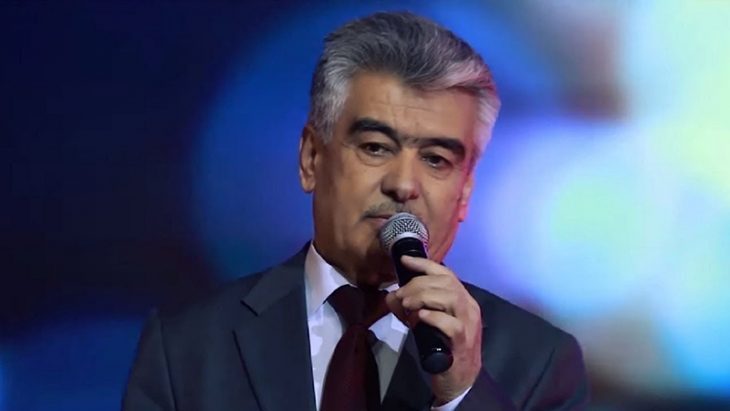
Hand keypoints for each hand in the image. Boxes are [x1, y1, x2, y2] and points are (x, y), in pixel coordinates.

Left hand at [385, 255, 482, 404]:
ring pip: (450, 298)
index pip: (446, 273)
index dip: (424, 264)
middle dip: (418, 284)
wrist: (459, 379)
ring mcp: (468, 324)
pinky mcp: (462, 342)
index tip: (404, 261)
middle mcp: (469, 307)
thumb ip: (411, 308)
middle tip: (401, 295)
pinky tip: (420, 317)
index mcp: (462, 299)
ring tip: (407, 305)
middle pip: (445, 282)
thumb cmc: (443, 348)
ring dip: (424, 296)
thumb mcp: (425, 323)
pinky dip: (433, 317)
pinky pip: (451, 324)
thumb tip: (391, 297)